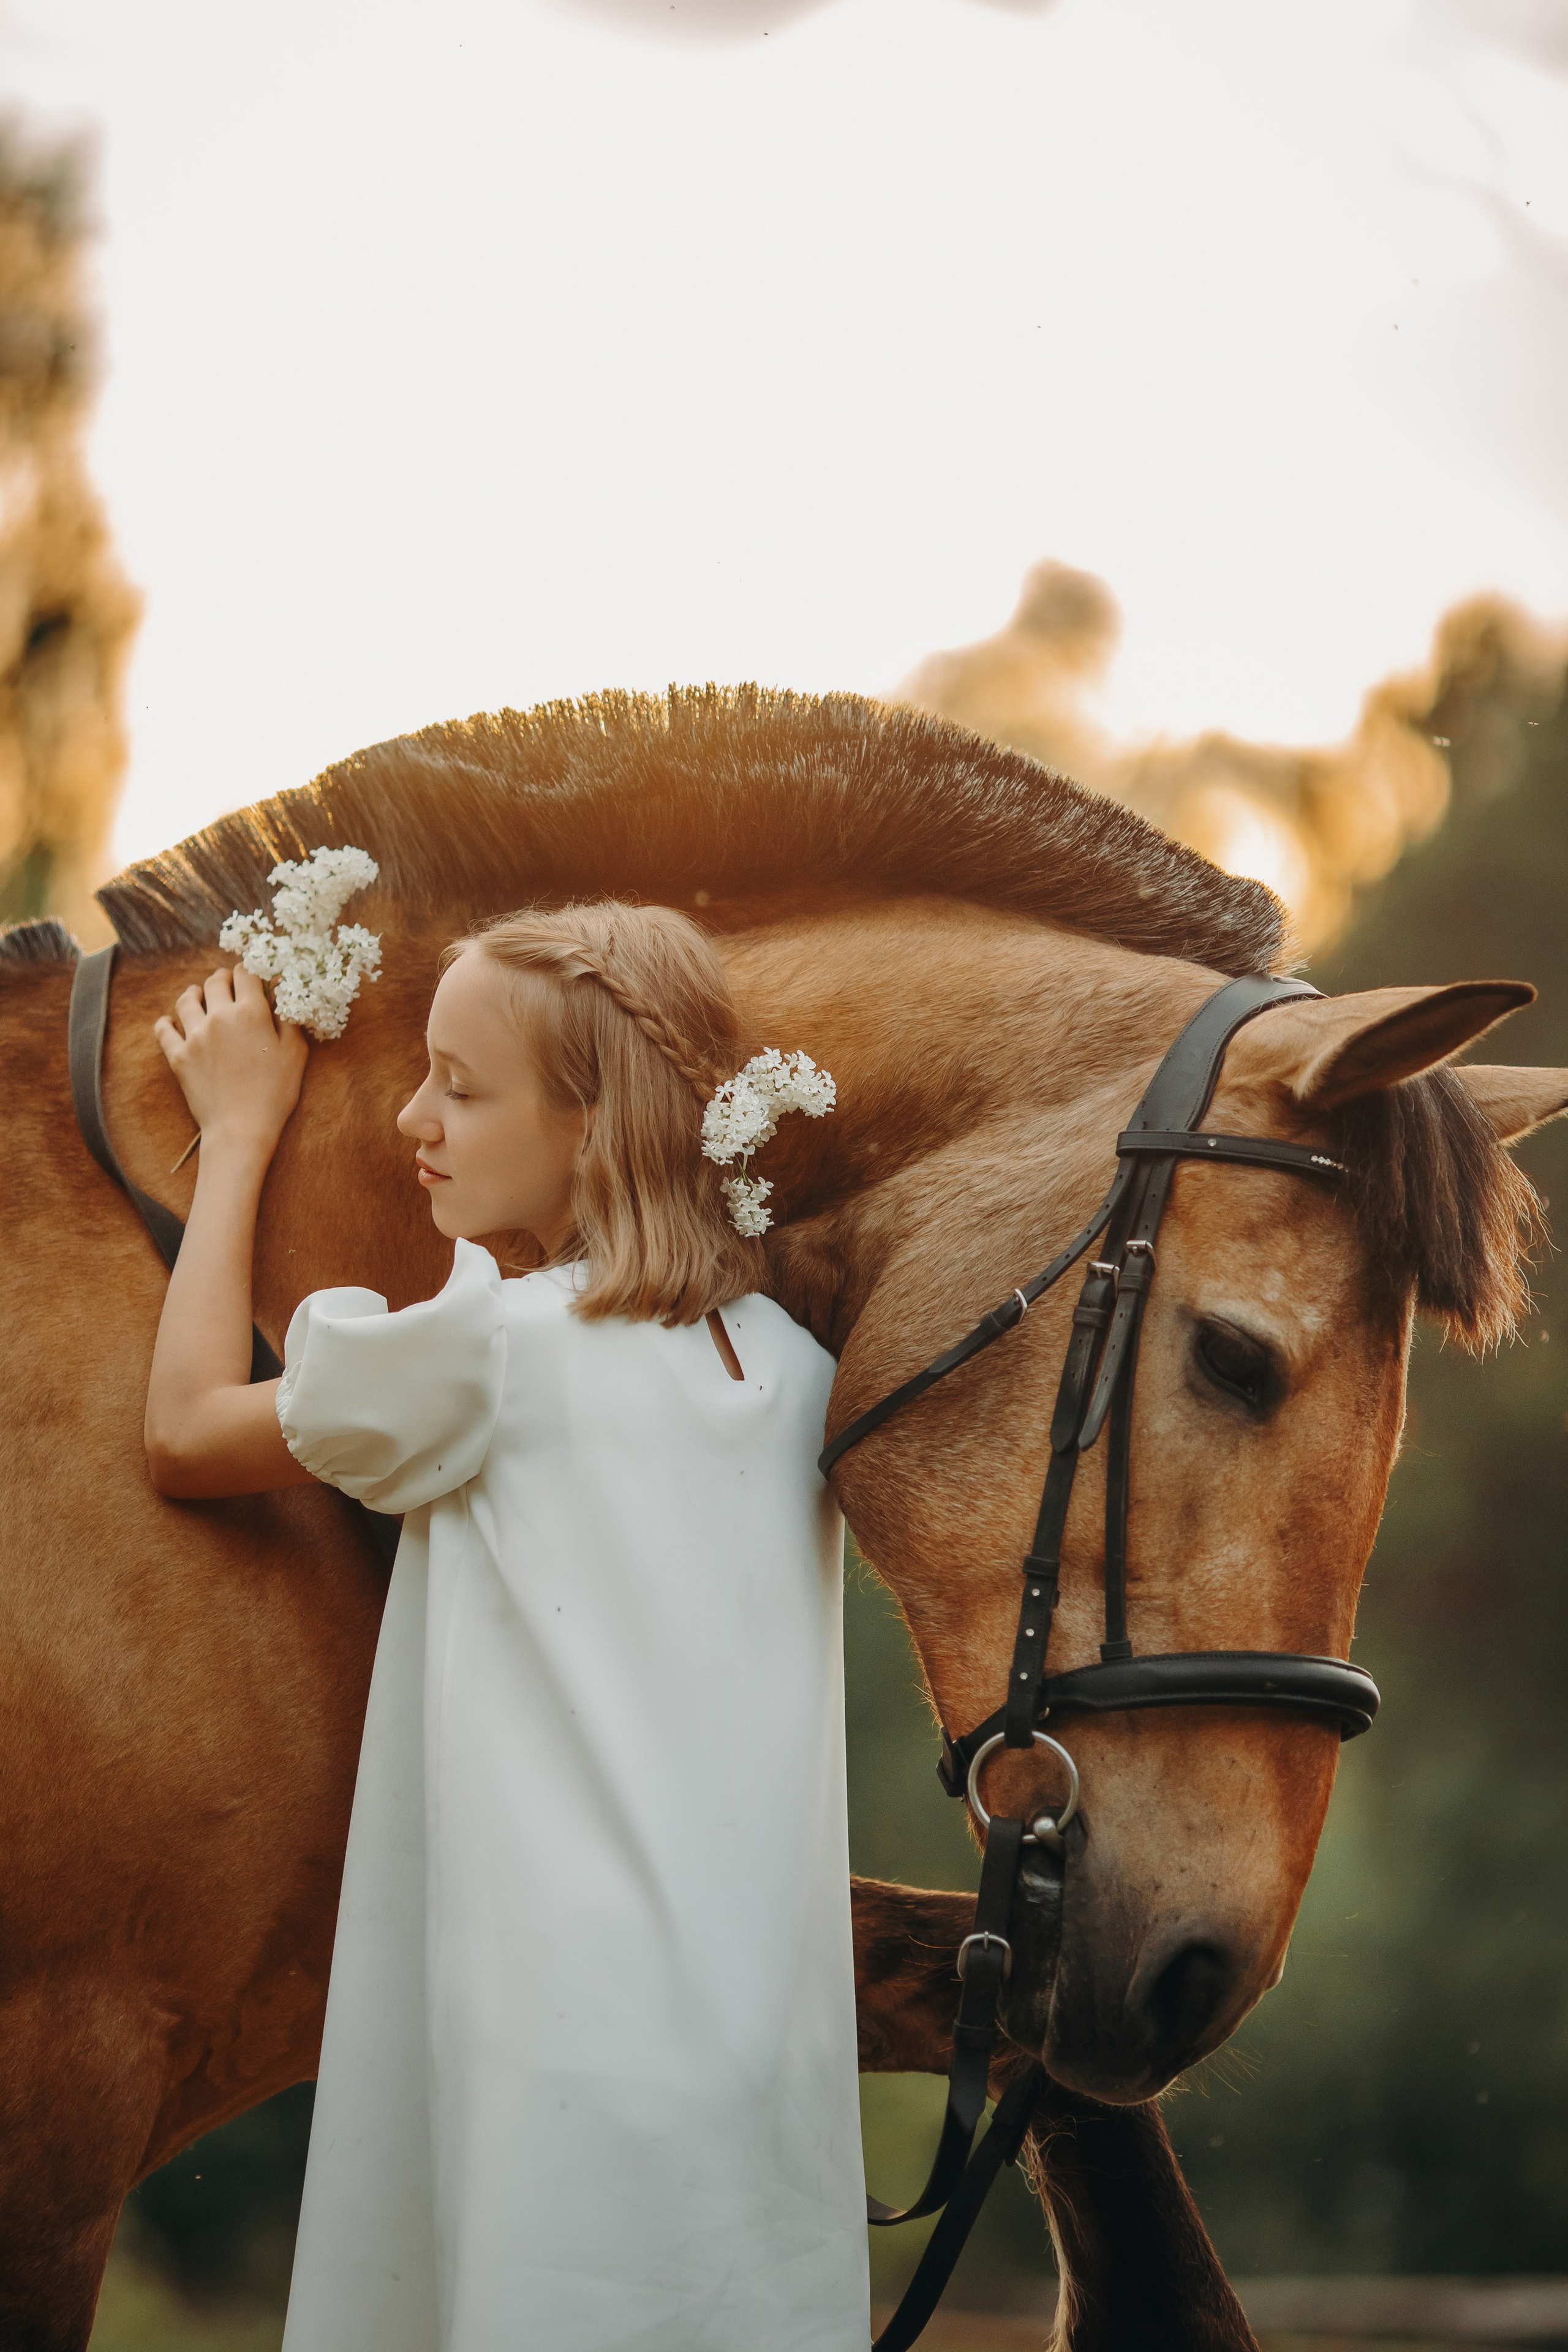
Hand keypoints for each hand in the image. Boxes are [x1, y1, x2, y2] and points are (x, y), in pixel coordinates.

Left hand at [154, 965, 307, 1160]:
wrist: (241, 1128)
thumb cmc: (275, 1093)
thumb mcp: (295, 1053)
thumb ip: (289, 1018)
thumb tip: (282, 993)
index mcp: (251, 1012)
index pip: (246, 973)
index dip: (250, 971)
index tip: (253, 976)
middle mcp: (219, 1017)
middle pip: (214, 981)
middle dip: (223, 978)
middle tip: (228, 985)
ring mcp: (194, 1035)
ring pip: (186, 999)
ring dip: (194, 993)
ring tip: (198, 996)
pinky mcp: (177, 1056)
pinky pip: (163, 1029)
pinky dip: (166, 1022)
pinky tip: (171, 1022)